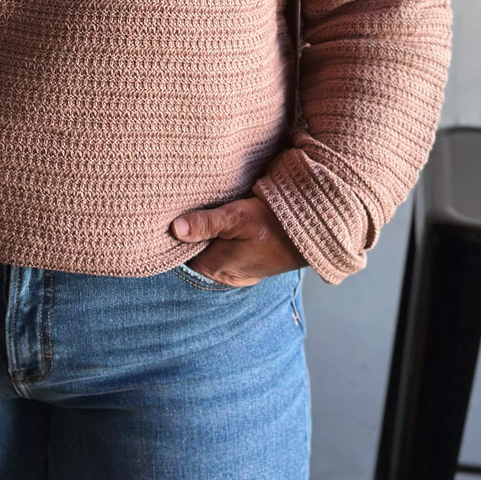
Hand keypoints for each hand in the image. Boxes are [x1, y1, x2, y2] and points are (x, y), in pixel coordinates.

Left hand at [169, 196, 305, 286]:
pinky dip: (222, 236)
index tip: (169, 213)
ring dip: (208, 232)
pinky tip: (223, 220)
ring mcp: (237, 270)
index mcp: (214, 267)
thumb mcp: (236, 218)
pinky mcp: (249, 263)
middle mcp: (223, 273)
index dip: (173, 234)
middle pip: (194, 251)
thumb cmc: (273, 225)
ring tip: (204, 209)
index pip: (180, 252)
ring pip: (210, 249)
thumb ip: (206, 224)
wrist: (311, 231)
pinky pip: (225, 249)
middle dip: (190, 232)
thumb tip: (175, 228)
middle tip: (185, 206)